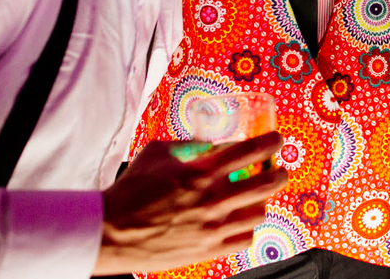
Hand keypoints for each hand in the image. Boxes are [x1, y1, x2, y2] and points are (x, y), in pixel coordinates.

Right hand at [94, 132, 286, 274]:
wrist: (110, 231)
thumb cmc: (131, 189)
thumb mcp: (158, 153)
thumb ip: (189, 146)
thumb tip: (211, 143)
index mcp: (200, 172)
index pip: (249, 151)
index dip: (270, 142)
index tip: (277, 139)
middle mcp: (212, 200)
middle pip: (266, 183)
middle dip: (279, 173)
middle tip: (279, 170)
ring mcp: (212, 228)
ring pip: (259, 213)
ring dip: (262, 202)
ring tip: (256, 198)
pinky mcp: (208, 250)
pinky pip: (245, 239)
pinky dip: (247, 229)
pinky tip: (240, 222)